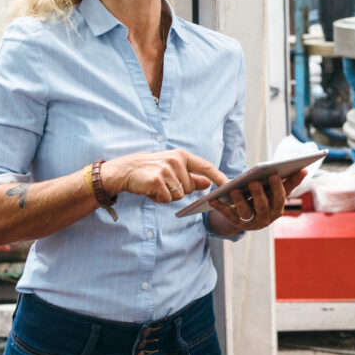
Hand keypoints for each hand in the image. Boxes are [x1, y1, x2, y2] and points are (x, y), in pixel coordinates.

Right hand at [100, 149, 226, 203]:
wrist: (125, 170)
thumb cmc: (151, 169)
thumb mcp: (172, 168)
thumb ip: (192, 176)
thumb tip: (209, 182)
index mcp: (181, 156)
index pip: (205, 166)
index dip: (218, 176)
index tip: (229, 184)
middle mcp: (176, 161)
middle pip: (190, 187)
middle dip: (179, 190)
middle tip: (164, 183)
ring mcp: (166, 170)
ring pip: (179, 195)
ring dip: (168, 195)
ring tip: (157, 186)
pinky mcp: (157, 181)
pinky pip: (167, 199)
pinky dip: (159, 199)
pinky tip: (151, 190)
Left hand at [210, 169, 306, 231]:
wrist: (251, 217)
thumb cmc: (267, 198)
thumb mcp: (276, 191)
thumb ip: (289, 181)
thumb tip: (304, 169)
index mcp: (278, 208)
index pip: (280, 198)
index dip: (278, 187)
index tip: (274, 174)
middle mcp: (266, 218)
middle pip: (263, 206)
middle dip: (258, 194)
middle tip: (253, 181)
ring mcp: (252, 222)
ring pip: (246, 212)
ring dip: (240, 201)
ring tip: (234, 189)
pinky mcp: (238, 225)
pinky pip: (229, 217)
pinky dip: (221, 209)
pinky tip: (214, 200)